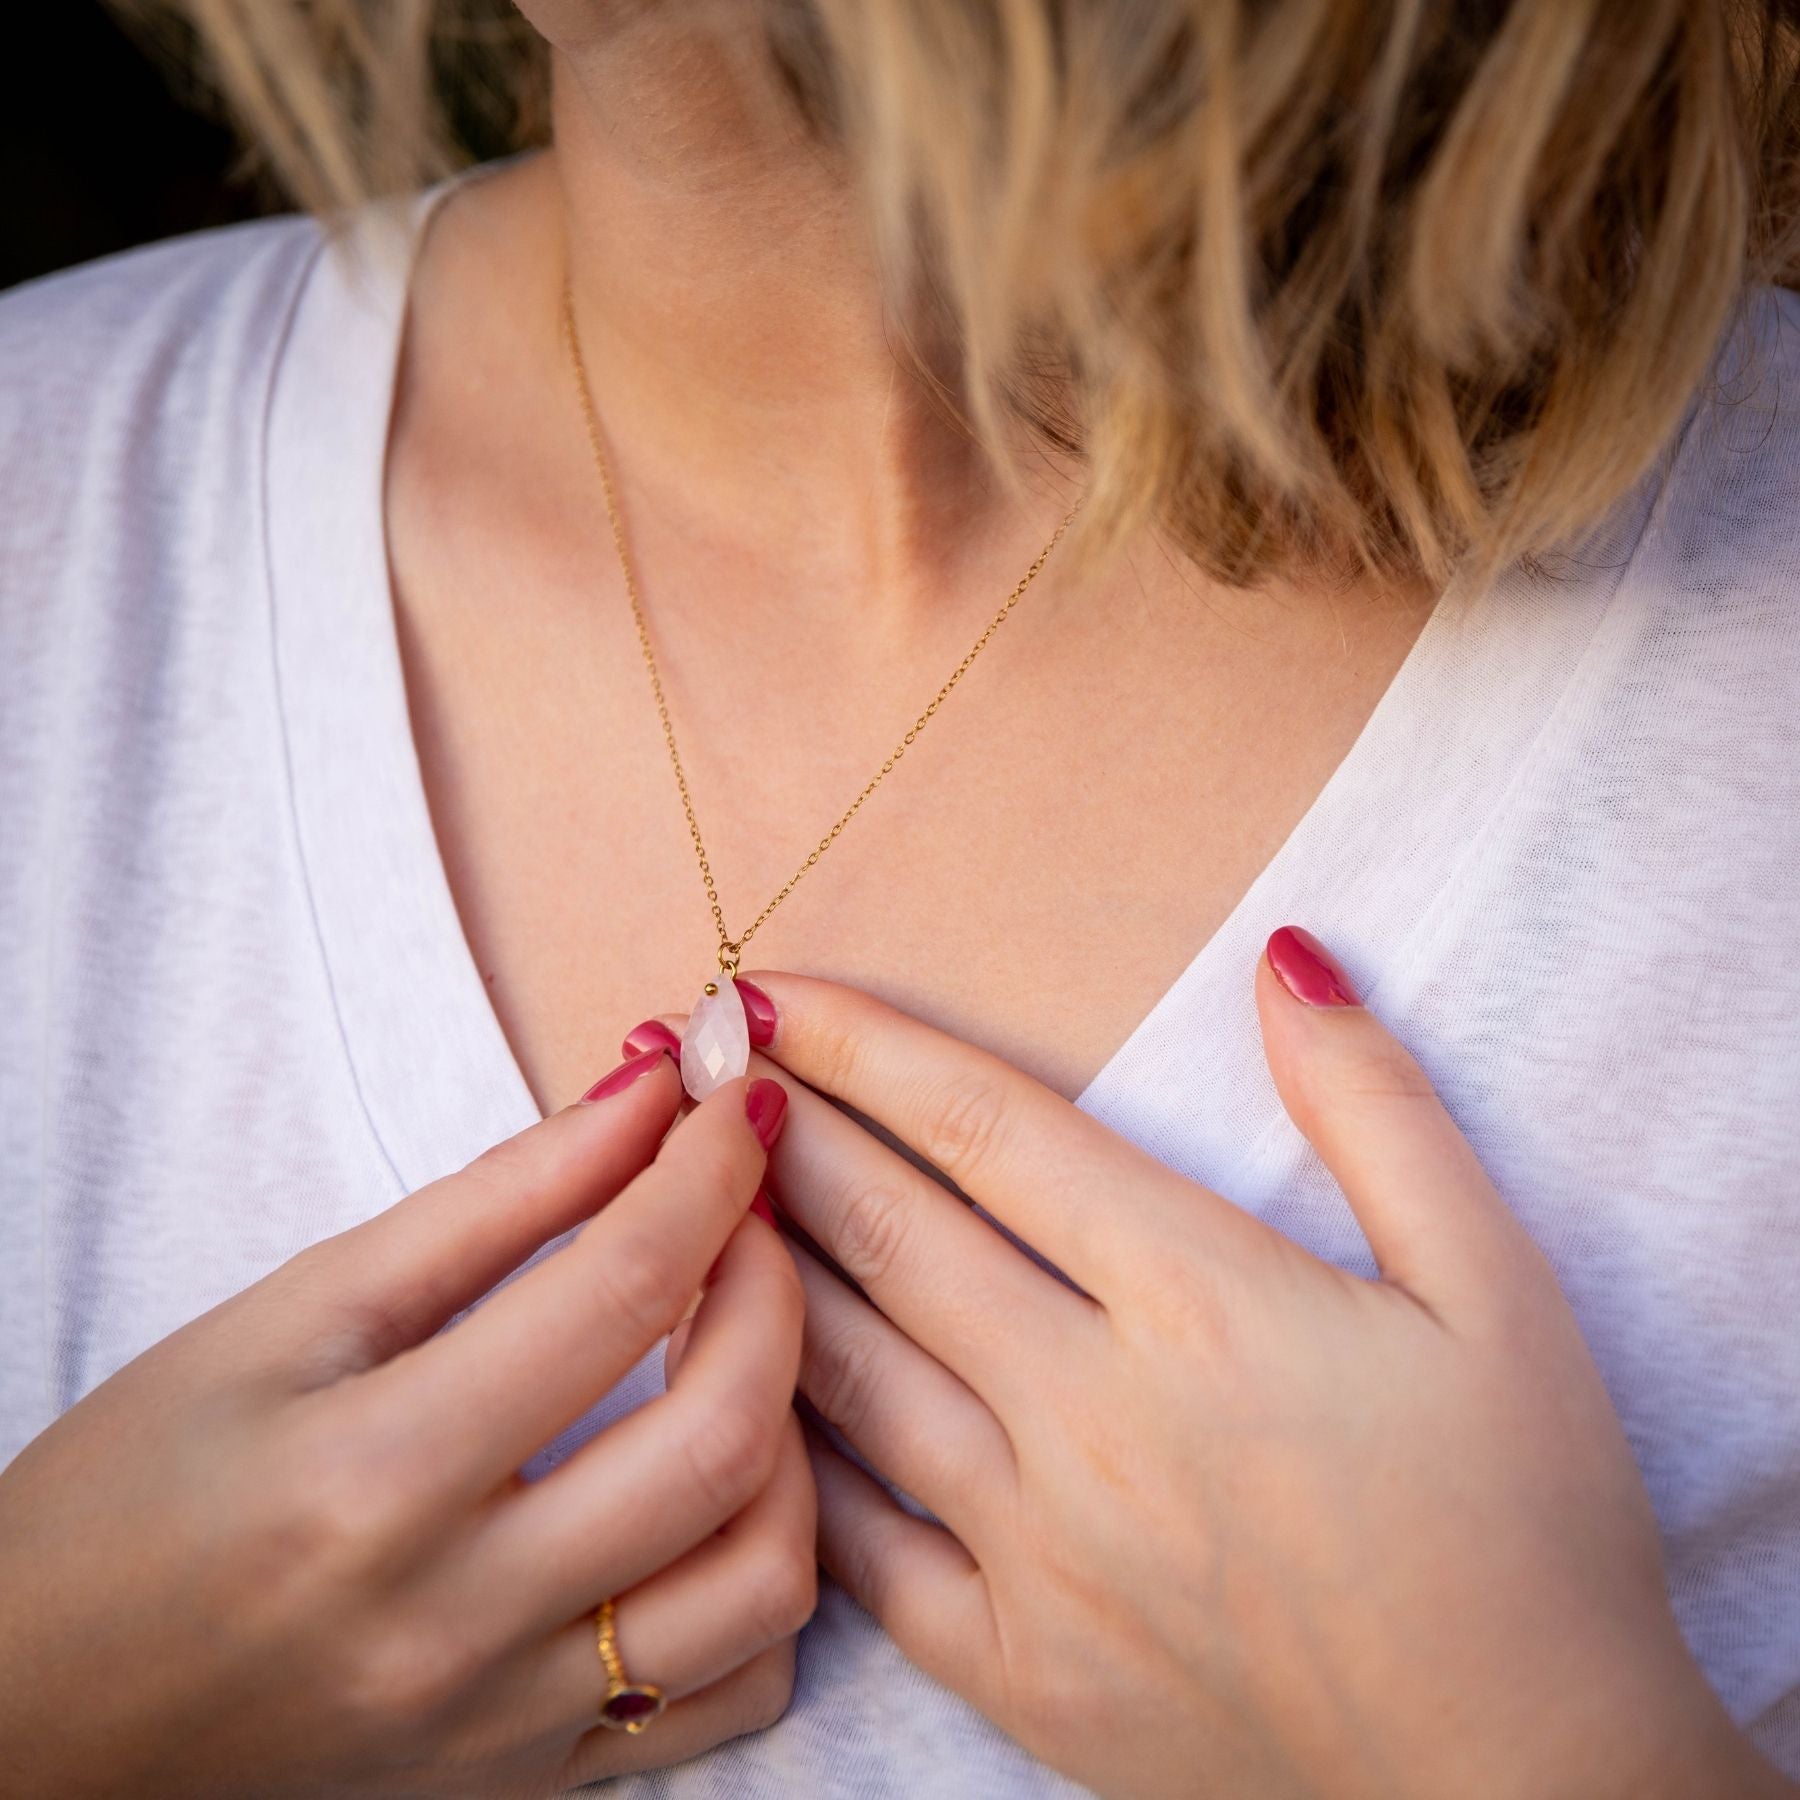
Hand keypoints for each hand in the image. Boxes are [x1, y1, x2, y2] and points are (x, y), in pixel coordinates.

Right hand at [0, 1054, 814, 1798]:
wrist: (38, 1713)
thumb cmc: (141, 1488)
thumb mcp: (294, 1313)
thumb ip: (494, 1203)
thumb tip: (648, 1098)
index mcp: (374, 1478)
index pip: (619, 1290)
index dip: (710, 1170)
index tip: (742, 1098)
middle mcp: (459, 1620)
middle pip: (725, 1435)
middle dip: (776, 1287)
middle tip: (749, 1213)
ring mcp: (510, 1724)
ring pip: (765, 1580)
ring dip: (797, 1437)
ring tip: (741, 1352)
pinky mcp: (537, 1780)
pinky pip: (733, 1697)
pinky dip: (763, 1580)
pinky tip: (718, 1495)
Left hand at [720, 944, 1792, 1799]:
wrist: (1524, 1786)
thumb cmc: (1520, 1522)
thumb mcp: (1494, 1289)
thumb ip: (1378, 1108)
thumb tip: (1287, 960)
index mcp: (1201, 1300)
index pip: (988, 1129)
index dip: (863, 1043)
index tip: (769, 988)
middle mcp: (1090, 1413)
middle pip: (887, 1232)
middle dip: (776, 1127)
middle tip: (691, 1055)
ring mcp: (1036, 1549)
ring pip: (844, 1372)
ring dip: (753, 1263)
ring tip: (682, 1187)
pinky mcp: (1014, 1667)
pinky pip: (853, 1544)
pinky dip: (784, 1450)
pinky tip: (735, 1387)